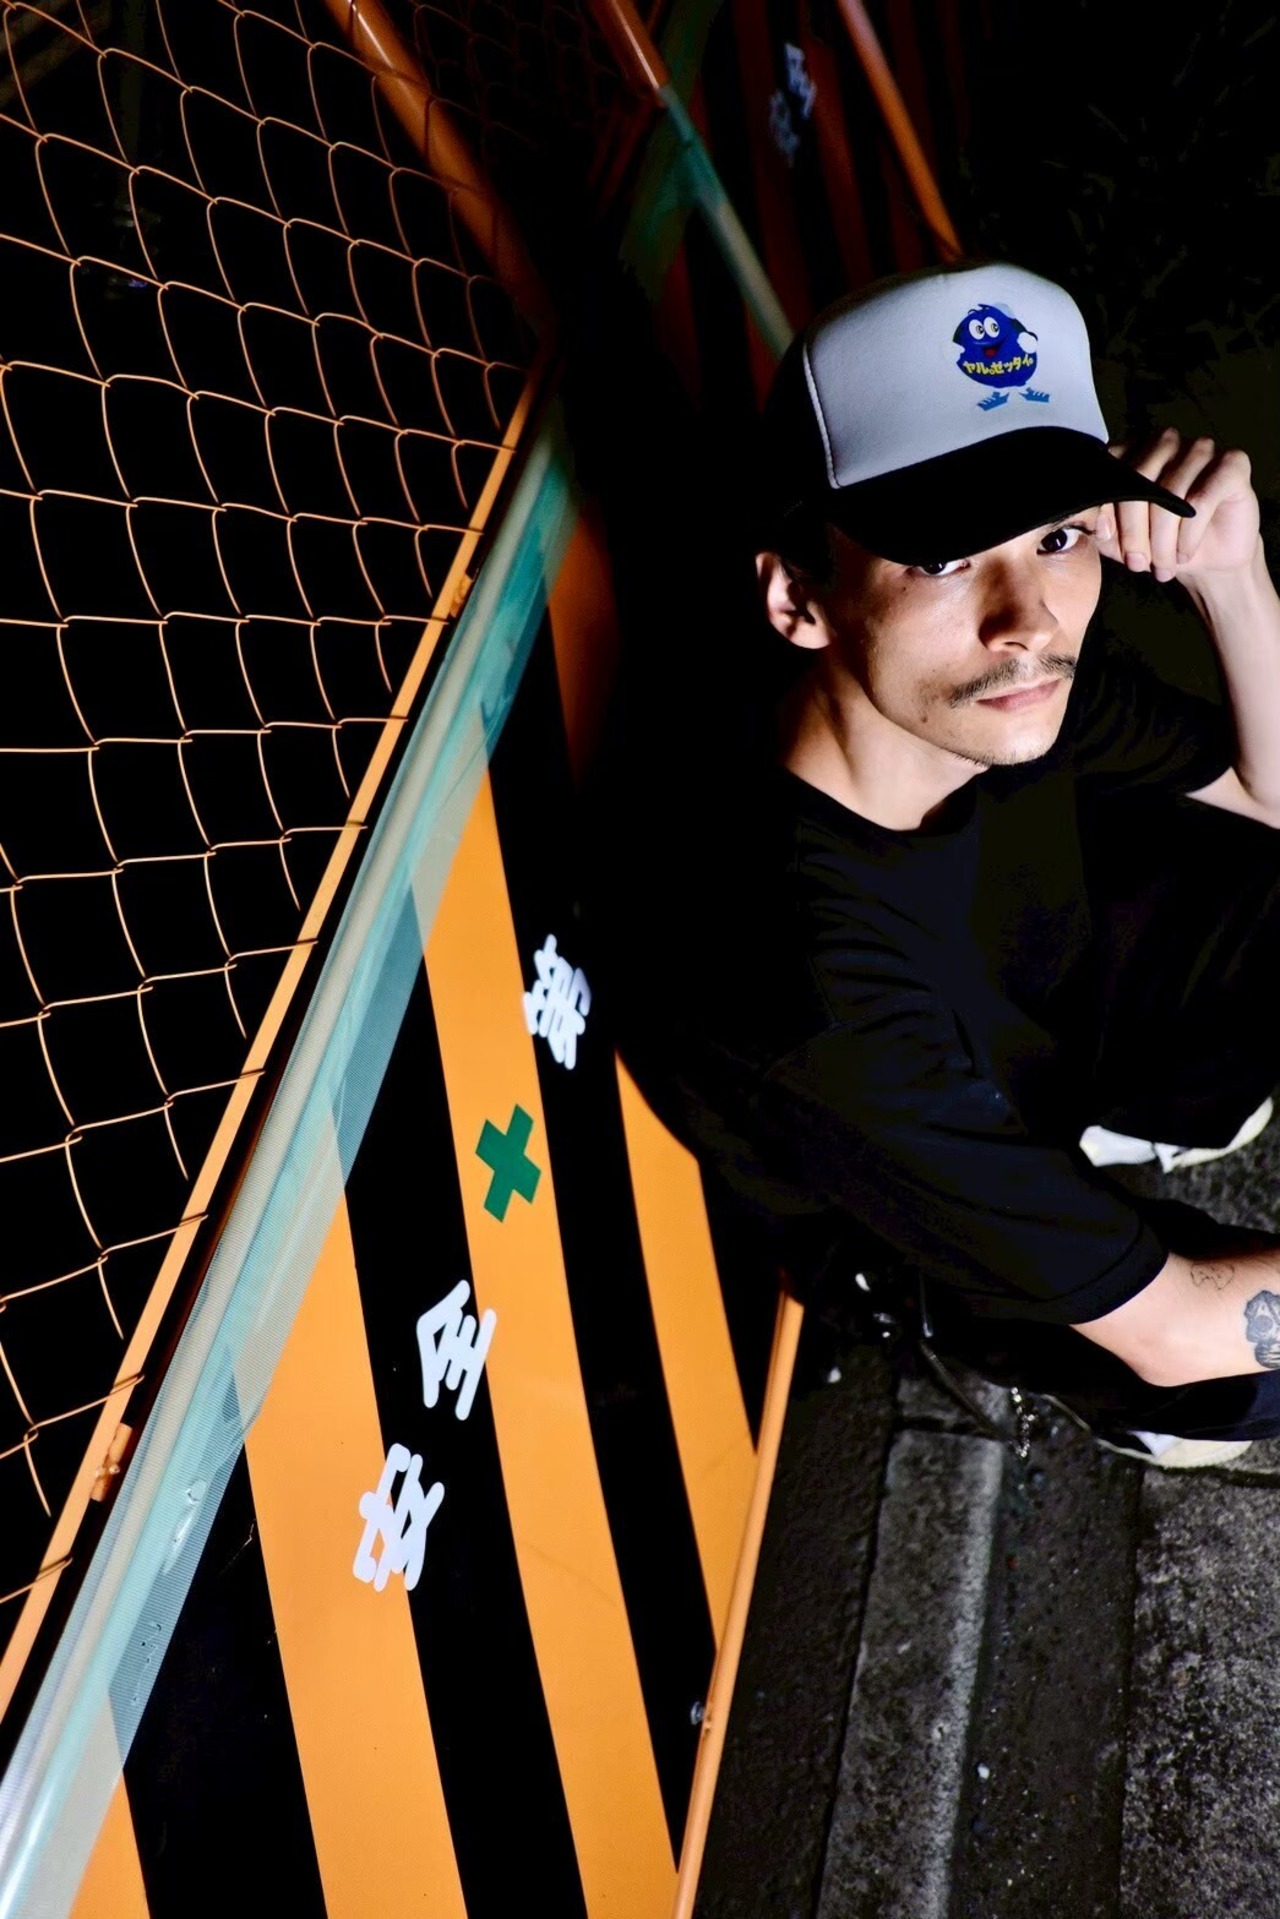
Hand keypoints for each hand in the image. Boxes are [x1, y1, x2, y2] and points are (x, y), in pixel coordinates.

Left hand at [1096, 427, 1260, 584]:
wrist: (1208, 562)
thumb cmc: (1159, 544)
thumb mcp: (1117, 540)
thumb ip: (1098, 526)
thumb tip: (1094, 520)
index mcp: (1133, 451)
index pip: (1110, 470)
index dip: (1106, 511)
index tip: (1110, 544)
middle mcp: (1166, 441)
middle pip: (1137, 479)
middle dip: (1133, 531)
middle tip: (1138, 564)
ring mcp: (1200, 448)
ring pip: (1171, 491)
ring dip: (1163, 540)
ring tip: (1163, 567)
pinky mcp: (1232, 463)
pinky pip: (1201, 499)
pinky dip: (1189, 534)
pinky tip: (1185, 553)